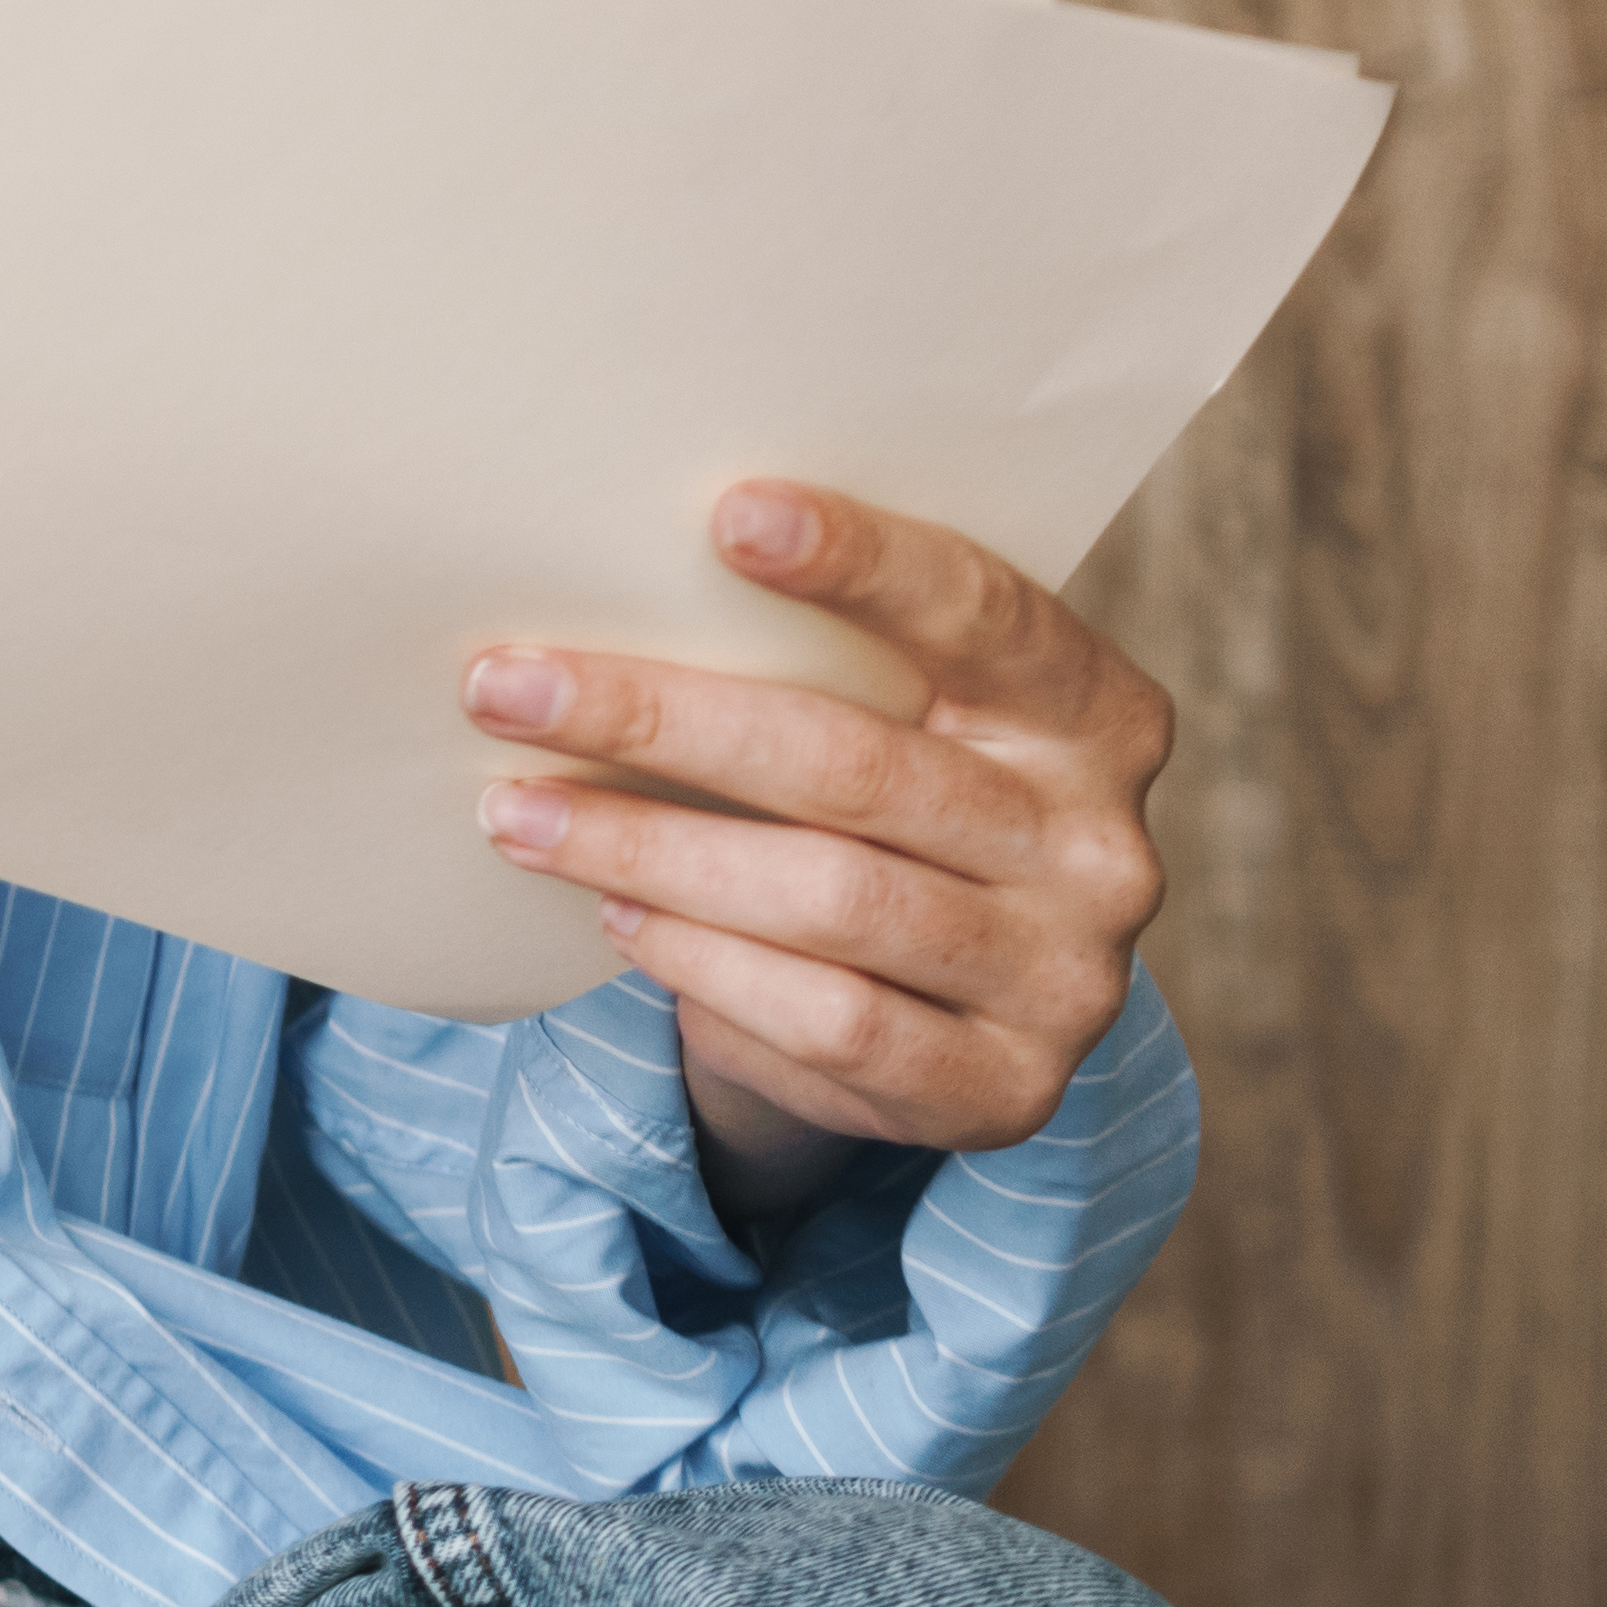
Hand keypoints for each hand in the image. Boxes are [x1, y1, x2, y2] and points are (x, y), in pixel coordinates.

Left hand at [461, 482, 1177, 1225]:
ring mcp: (1062, 979)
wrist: (945, 1008)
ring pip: (828, 898)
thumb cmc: (882, 808)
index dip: (865, 563)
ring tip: (517, 812)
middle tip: (505, 688)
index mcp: (1095, 714)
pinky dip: (703, 964)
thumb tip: (600, 577)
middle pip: (858, 764)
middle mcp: (1100, 846)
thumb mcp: (898, 722)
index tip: (728, 516)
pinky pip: (828, 1022)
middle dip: (662, 718)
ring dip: (646, 850)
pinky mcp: (1000, 1090)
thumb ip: (822, 659)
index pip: (983, 614)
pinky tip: (616, 918)